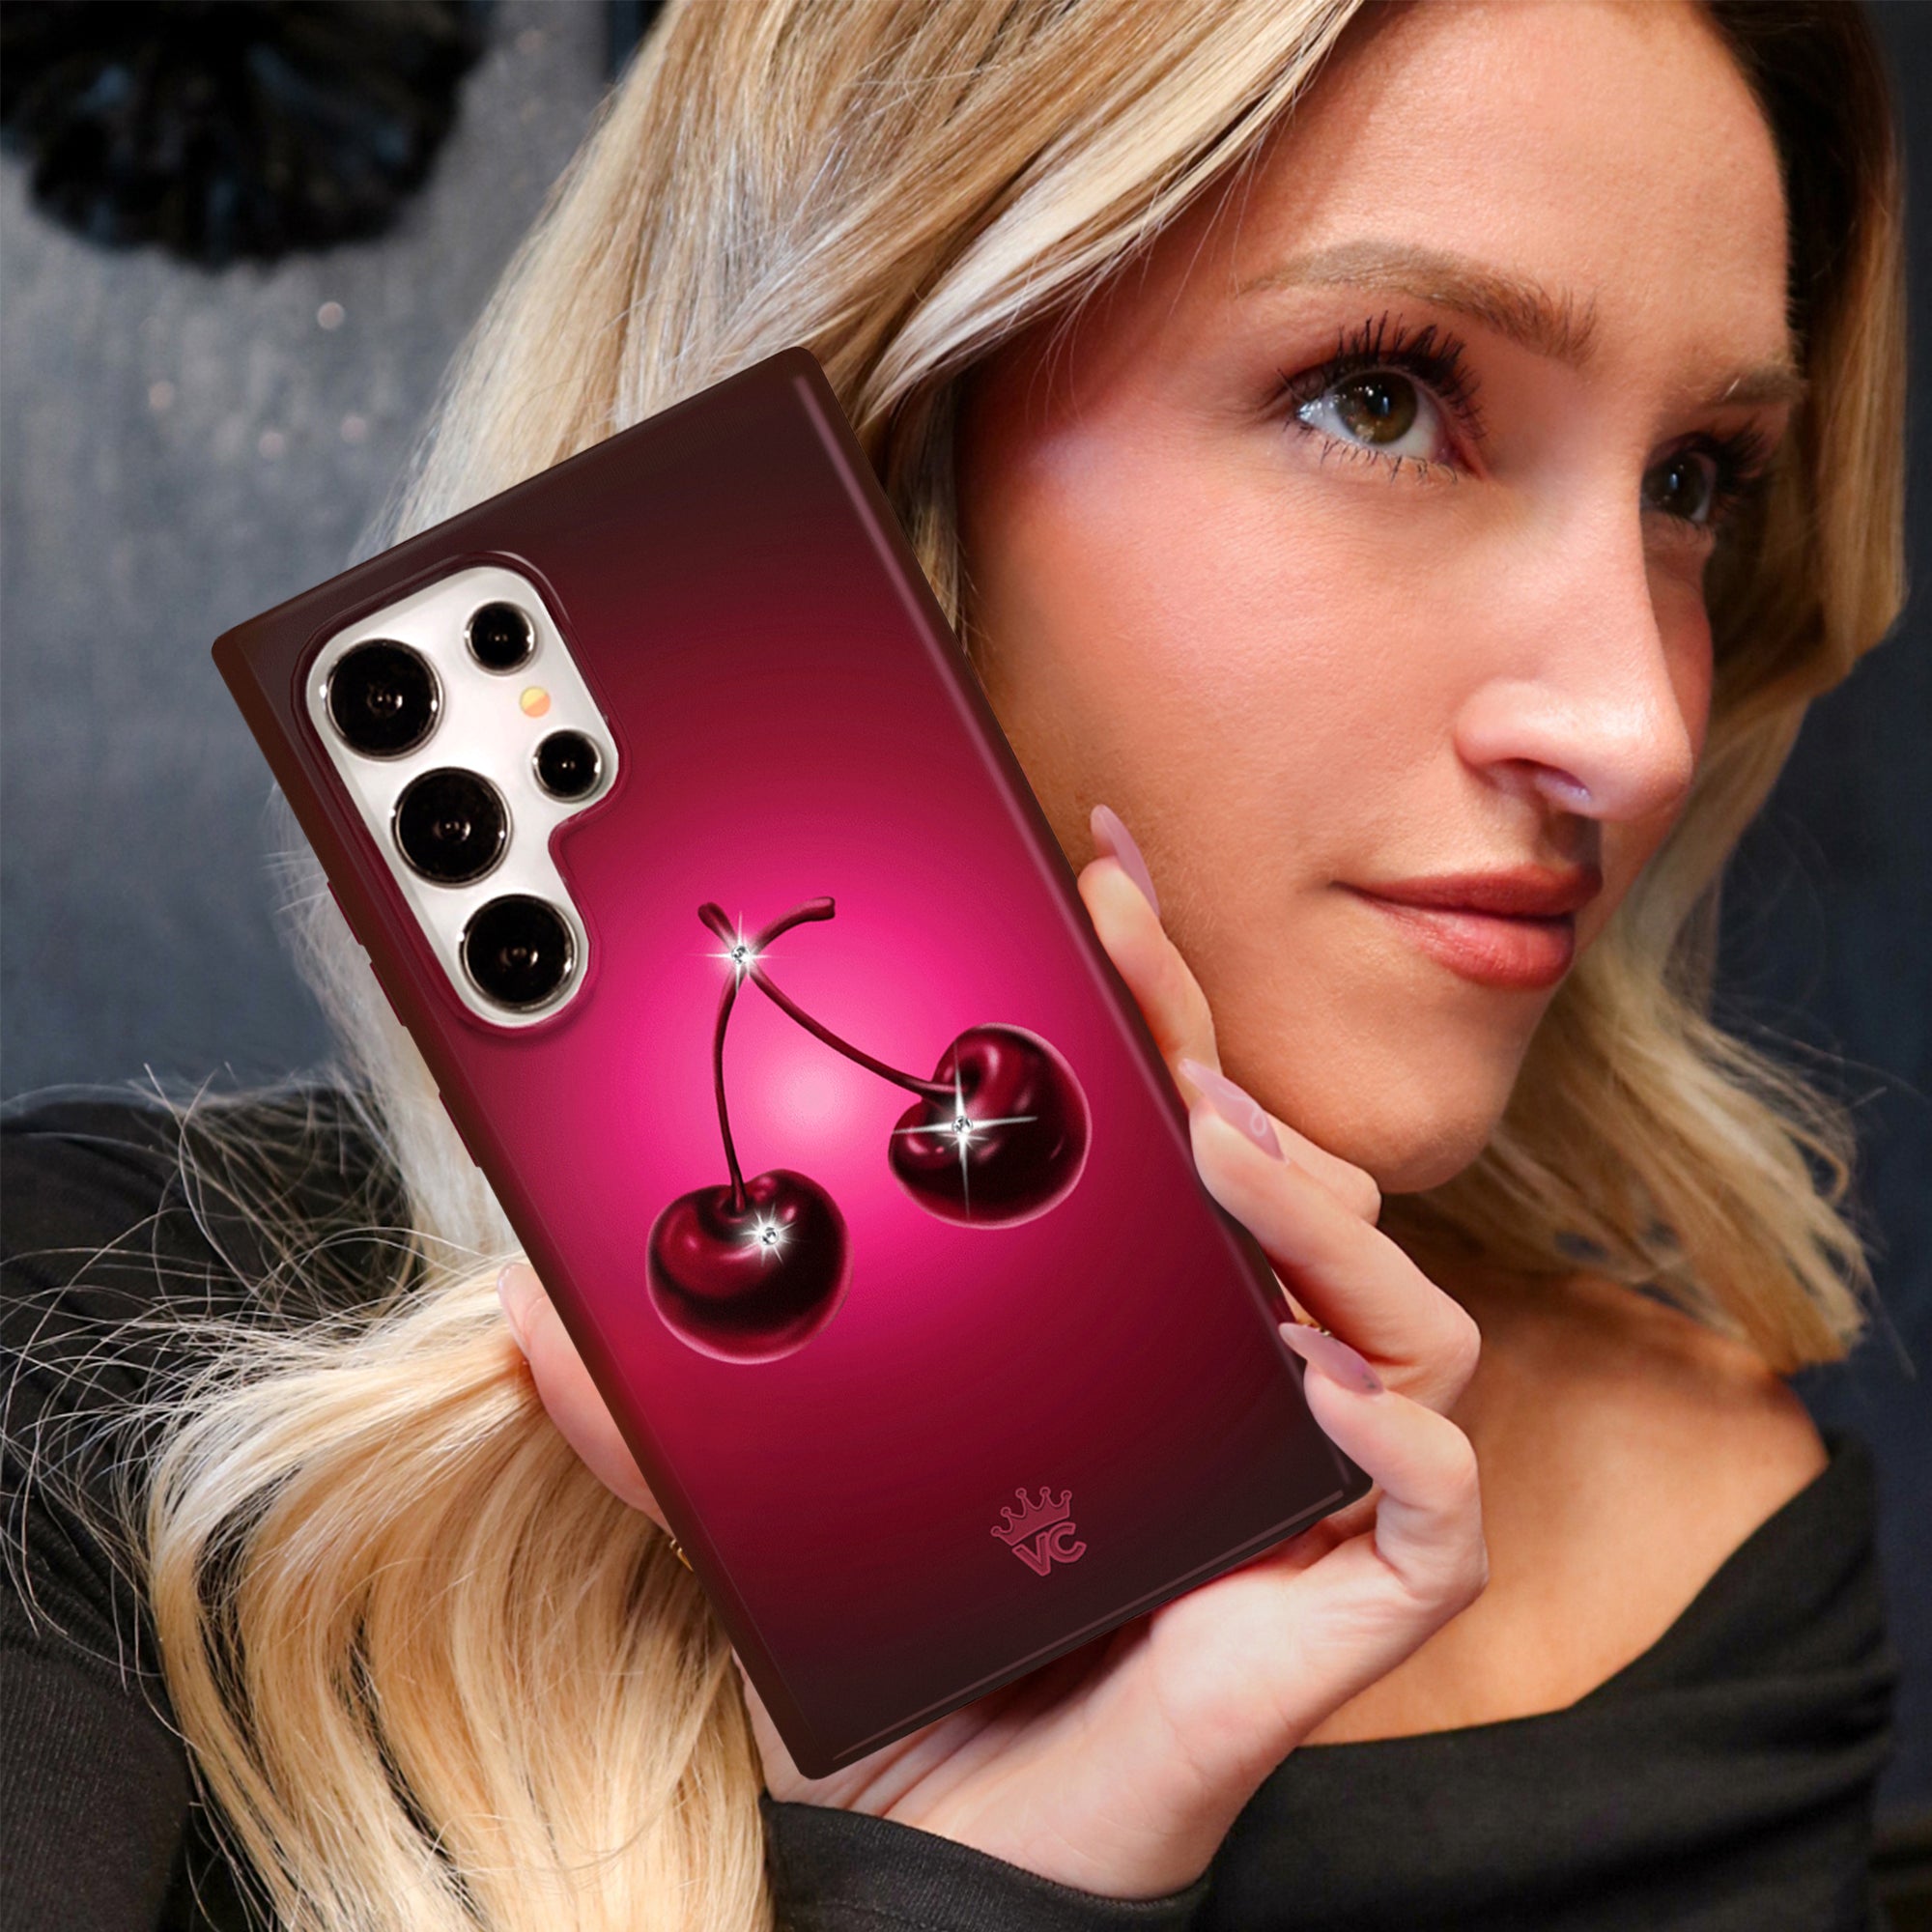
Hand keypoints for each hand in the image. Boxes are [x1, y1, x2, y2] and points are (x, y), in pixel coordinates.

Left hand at [495, 805, 1486, 1901]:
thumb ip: (658, 1416)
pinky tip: (1311, 1389)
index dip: (1149, 998)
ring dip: (1316, 1211)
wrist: (931, 1858)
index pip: (1168, 1134)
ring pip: (1403, 1314)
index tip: (1089, 870)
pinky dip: (1400, 1435)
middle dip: (1216, 1044)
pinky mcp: (1349, 1601)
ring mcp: (1303, 1486)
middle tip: (1123, 938)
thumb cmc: (883, 1670)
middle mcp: (1231, 1383)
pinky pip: (1437, 1498)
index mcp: (1129, 1334)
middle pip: (1290, 1176)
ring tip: (1211, 1144)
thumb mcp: (763, 1516)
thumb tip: (524, 1305)